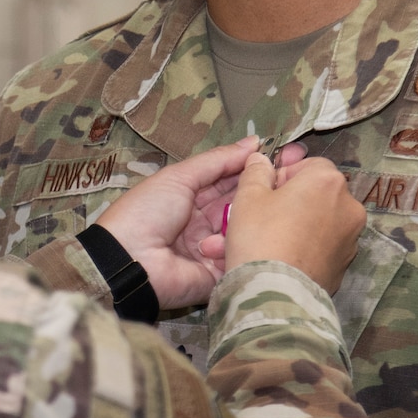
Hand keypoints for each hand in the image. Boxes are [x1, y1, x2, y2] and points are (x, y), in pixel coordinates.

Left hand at [96, 139, 305, 308]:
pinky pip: (238, 258)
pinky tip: (230, 240)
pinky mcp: (218, 275)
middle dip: (261, 194)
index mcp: (194, 198)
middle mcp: (206, 224)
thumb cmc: (147, 211)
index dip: (255, 170)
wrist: (127, 260)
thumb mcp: (179, 177)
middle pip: (242, 206)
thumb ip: (217, 161)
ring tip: (255, 209)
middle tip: (290, 181)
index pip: (231, 181)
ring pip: (245, 231)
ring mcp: (213, 250)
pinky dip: (235, 247)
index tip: (288, 158)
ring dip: (247, 219)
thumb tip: (255, 142)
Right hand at [220, 153, 364, 293]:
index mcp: (328, 181)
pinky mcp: (345, 266)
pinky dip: (307, 249)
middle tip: (263, 217)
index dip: (284, 175)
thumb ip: (256, 172)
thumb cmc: (261, 236)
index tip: (265, 191)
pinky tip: (284, 260)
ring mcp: (351, 239)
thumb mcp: (248, 197)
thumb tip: (260, 159)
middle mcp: (349, 206)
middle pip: (317, 194)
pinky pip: (322, 248)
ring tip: (270, 242)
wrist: (276, 294)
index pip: (309, 165)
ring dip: (299, 226)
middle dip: (292, 201)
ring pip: (320, 223)